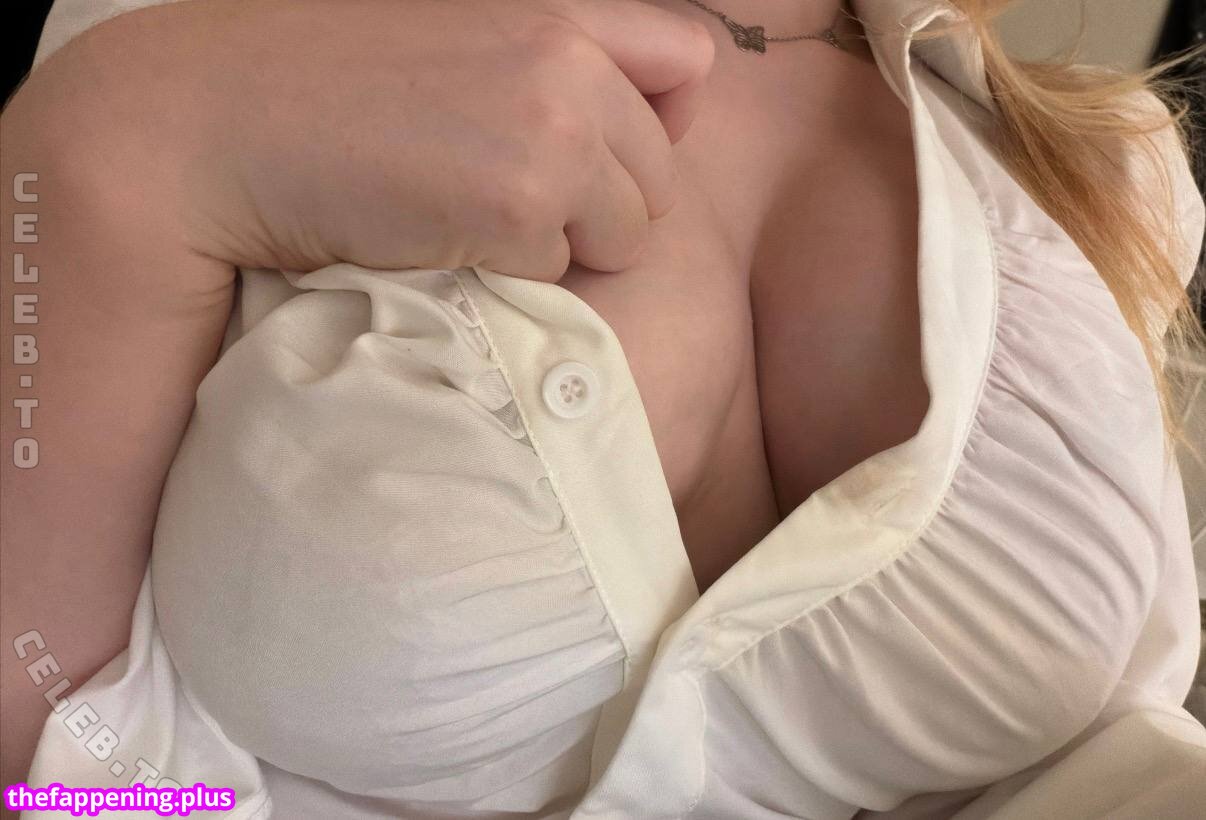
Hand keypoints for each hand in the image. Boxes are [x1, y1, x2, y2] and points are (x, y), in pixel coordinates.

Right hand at [76, 0, 714, 280]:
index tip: (604, 153)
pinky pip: (562, 271)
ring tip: (471, 222)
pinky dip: (514, 275)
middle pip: (662, 174)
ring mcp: (551, 131)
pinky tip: (443, 242)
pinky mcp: (518, 206)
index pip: (691, 59)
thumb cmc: (324, 87)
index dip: (664, 120)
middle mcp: (568, 59)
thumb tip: (660, 109)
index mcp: (556, 9)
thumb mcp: (452, 36)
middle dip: (604, 206)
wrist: (217, 128)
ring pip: (627, 233)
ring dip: (564, 246)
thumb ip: (551, 60)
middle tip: (506, 203)